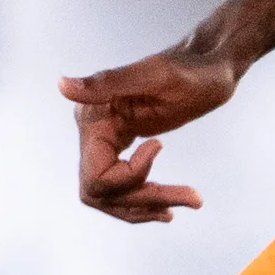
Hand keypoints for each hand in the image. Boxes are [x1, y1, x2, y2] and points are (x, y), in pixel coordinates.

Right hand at [62, 38, 240, 222]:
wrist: (212, 68)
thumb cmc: (192, 70)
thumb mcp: (156, 76)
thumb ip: (108, 82)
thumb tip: (62, 85)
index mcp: (93, 115)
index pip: (96, 176)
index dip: (130, 177)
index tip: (160, 145)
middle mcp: (93, 131)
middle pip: (102, 193)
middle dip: (144, 200)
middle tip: (192, 197)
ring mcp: (105, 141)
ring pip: (111, 197)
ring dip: (149, 206)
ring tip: (191, 200)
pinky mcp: (120, 147)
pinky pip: (121, 188)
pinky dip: (145, 202)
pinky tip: (170, 206)